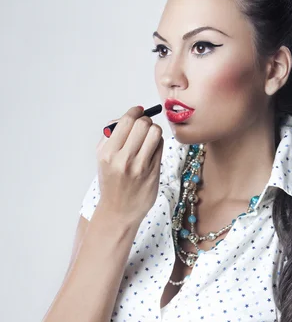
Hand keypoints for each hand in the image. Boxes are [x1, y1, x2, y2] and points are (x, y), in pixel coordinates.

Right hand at [95, 105, 163, 221]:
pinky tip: (151, 149)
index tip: (138, 111)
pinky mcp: (153, 172)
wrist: (118, 211)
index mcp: (108, 153)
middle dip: (145, 120)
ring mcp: (140, 166)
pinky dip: (157, 143)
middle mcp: (123, 159)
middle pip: (143, 124)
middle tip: (143, 125)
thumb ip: (111, 136)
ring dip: (153, 130)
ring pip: (155, 133)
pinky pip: (160, 147)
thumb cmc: (110, 182)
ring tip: (148, 137)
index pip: (126, 121)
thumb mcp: (102, 158)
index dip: (135, 112)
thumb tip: (127, 117)